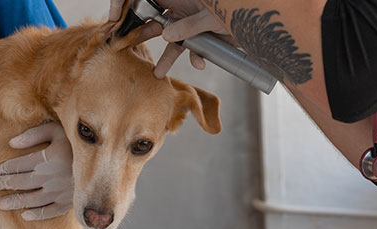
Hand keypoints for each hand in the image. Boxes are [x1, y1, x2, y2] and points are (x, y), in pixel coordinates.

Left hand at [0, 122, 73, 220]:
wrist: (106, 160)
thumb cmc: (80, 142)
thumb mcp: (58, 130)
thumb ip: (35, 134)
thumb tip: (12, 143)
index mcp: (45, 159)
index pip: (17, 165)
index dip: (2, 169)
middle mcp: (49, 177)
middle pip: (20, 183)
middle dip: (4, 185)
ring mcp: (59, 192)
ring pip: (31, 199)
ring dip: (14, 202)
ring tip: (2, 204)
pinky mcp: (69, 202)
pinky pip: (50, 211)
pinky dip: (37, 214)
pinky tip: (26, 215)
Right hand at [109, 0, 231, 77]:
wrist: (261, 20)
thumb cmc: (240, 7)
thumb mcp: (211, 15)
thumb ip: (188, 25)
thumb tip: (168, 36)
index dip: (124, 3)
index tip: (115, 17)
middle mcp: (180, 6)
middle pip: (151, 19)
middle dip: (141, 34)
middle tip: (128, 46)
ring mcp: (189, 21)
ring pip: (170, 39)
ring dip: (166, 57)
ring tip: (159, 74)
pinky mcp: (200, 35)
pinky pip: (190, 48)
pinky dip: (194, 57)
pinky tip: (199, 63)